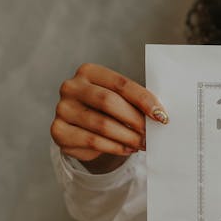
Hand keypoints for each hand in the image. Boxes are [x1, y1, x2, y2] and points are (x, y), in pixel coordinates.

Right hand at [50, 63, 167, 167]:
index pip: (120, 84)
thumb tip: (159, 115)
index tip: (161, 115)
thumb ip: (134, 101)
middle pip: (108, 102)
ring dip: (128, 136)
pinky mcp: (58, 130)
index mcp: (88, 71)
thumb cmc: (106, 109)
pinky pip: (92, 140)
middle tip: (152, 133)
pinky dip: (115, 146)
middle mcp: (71, 87)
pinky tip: (127, 148)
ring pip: (102, 124)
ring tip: (143, 143)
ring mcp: (62, 108)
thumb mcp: (118, 99)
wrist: (81, 128)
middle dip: (135, 119)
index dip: (143, 99)